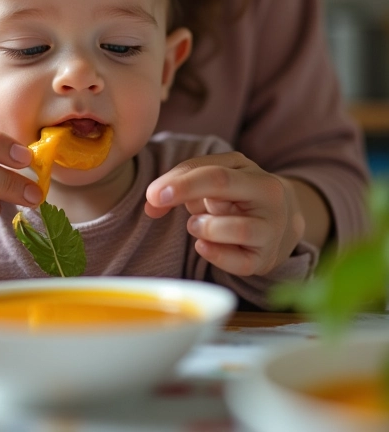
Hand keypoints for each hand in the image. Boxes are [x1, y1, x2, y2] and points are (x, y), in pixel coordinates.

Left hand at [144, 152, 304, 275]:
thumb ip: (183, 181)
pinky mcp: (266, 259)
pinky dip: (215, 255)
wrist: (283, 220)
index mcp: (251, 172)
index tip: (153, 193)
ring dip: (203, 226)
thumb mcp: (218, 177)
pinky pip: (239, 263)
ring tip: (196, 225)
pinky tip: (203, 246)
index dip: (180, 181)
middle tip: (157, 201)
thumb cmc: (238, 196)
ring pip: (234, 228)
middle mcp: (268, 197)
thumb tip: (152, 201)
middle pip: (222, 186)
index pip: (213, 172)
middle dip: (184, 191)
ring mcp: (272, 230)